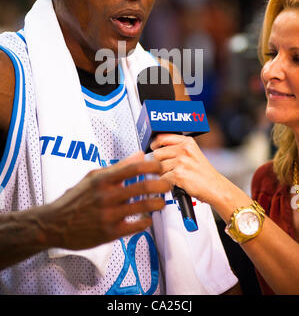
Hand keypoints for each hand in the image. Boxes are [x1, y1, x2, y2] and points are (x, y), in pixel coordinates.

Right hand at [40, 151, 169, 249]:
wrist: (55, 223)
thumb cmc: (76, 198)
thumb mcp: (94, 177)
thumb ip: (118, 166)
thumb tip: (139, 154)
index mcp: (103, 179)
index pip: (134, 168)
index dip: (152, 166)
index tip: (160, 167)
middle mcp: (106, 195)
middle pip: (143, 187)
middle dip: (161, 185)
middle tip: (167, 184)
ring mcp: (109, 215)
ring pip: (143, 207)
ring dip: (157, 204)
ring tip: (161, 202)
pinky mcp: (110, 233)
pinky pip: (136, 226)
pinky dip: (145, 222)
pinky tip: (146, 219)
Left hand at [151, 134, 224, 204]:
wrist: (215, 187)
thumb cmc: (203, 173)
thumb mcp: (193, 154)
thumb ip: (178, 148)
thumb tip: (157, 147)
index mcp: (187, 142)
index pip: (162, 137)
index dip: (155, 144)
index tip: (154, 148)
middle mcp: (184, 149)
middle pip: (157, 154)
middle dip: (159, 163)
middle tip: (168, 169)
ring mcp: (182, 161)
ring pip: (159, 167)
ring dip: (163, 174)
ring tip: (174, 177)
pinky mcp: (179, 174)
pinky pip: (162, 178)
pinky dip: (166, 183)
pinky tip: (175, 183)